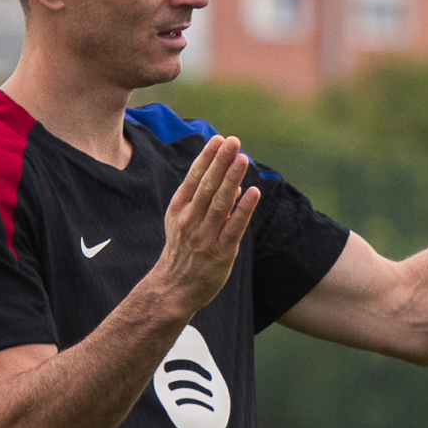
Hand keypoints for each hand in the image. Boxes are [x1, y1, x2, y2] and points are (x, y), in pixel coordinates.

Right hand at [150, 134, 259, 315]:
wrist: (174, 289)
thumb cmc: (183, 251)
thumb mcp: (185, 222)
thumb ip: (205, 202)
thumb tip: (234, 184)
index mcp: (179, 209)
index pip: (194, 178)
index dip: (207, 158)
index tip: (219, 139)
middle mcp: (190, 220)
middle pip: (207, 186)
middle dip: (221, 162)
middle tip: (233, 141)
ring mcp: (205, 236)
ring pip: (221, 203)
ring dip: (232, 179)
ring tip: (243, 159)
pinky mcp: (221, 252)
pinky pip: (234, 227)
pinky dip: (244, 209)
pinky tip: (253, 192)